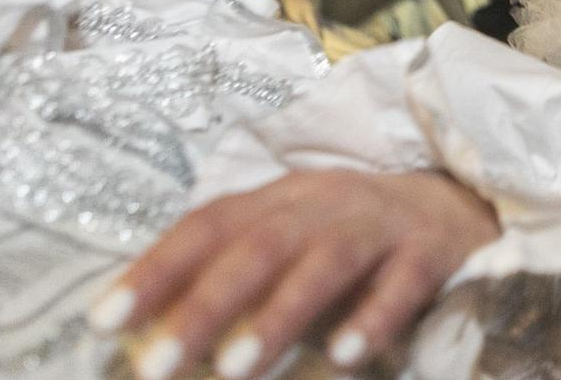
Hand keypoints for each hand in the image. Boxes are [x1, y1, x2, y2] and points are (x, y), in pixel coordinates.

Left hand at [90, 168, 499, 379]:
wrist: (459, 205)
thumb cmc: (353, 237)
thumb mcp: (291, 237)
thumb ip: (232, 271)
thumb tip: (141, 330)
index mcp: (281, 198)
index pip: (207, 226)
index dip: (155, 270)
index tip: (101, 323)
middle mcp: (325, 204)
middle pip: (258, 246)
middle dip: (202, 306)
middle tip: (156, 367)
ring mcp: (380, 224)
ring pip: (323, 263)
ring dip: (276, 316)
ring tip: (235, 371)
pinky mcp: (431, 251)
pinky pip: (402, 284)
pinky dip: (373, 317)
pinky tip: (346, 356)